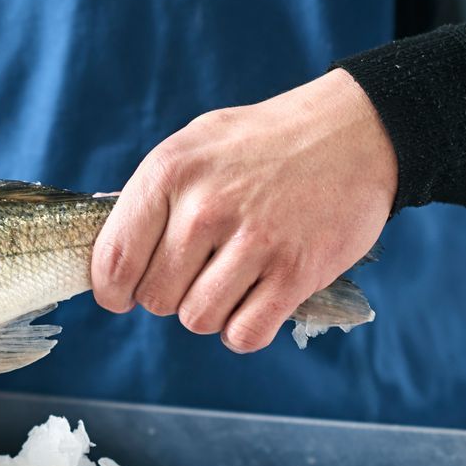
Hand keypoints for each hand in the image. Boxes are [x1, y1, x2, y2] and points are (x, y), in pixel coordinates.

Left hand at [90, 68, 396, 352]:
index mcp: (170, 173)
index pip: (114, 261)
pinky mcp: (296, 271)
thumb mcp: (194, 147)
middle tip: (199, 270)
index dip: (113, 291)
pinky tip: (256, 301)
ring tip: (232, 278)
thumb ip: (151, 199)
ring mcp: (253, 241)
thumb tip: (110, 259)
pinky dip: (246, 329)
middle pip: (155, 299)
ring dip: (210, 311)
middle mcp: (206, 207)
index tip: (123, 294)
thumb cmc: (264, 143)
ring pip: (197, 320)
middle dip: (171, 294)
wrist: (355, 131)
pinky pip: (245, 334)